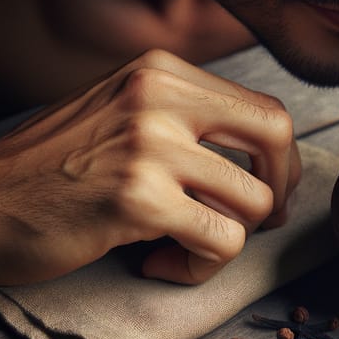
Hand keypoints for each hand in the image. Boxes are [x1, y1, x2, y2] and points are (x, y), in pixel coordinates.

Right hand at [0, 49, 299, 284]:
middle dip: (280, 187)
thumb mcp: (126, 109)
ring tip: (186, 247)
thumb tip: (268, 157)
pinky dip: (199, 267)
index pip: (264, 108)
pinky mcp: (137, 198)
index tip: (268, 188)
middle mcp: (160, 95)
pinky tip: (157, 263)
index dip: (280, 158)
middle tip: (257, 220)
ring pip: (254, 200)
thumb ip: (190, 117)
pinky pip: (219, 242)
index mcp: (163, 71)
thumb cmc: (58, 162)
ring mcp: (149, 144)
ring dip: (231, 238)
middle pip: (276, 135)